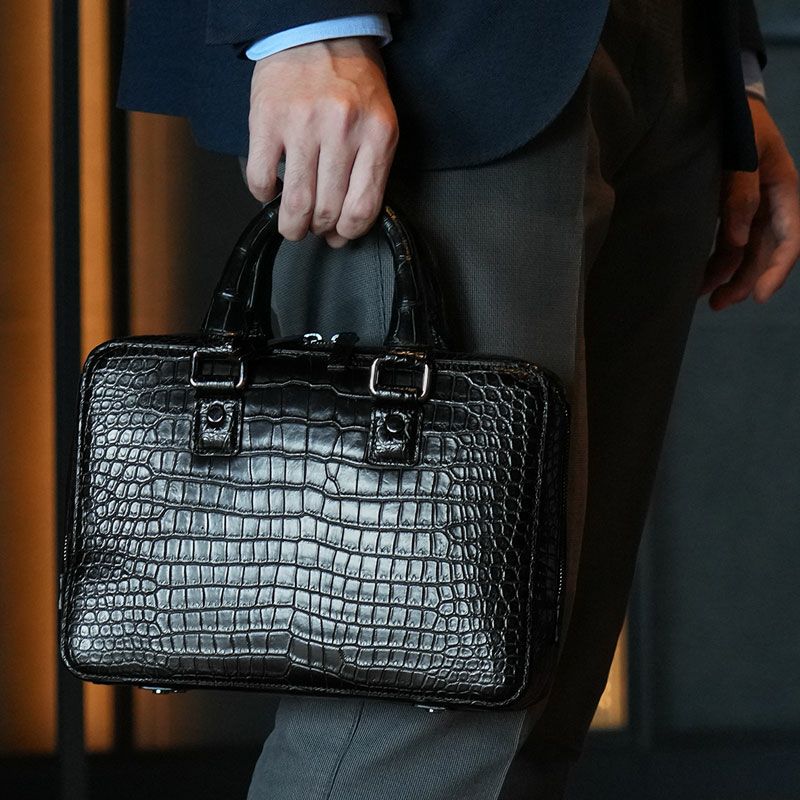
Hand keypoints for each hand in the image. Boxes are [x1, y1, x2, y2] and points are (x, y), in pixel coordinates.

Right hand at [245, 36, 398, 247]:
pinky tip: (270, 190)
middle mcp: (341, 130)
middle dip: (319, 230)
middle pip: (328, 210)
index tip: (340, 236)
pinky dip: (263, 195)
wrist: (318, 32)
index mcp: (377, 134)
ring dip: (292, 225)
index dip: (349, 233)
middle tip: (314, 228)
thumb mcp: (380, 121)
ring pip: (296, 203)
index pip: (363, 207)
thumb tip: (349, 222)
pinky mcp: (268, 120)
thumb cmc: (352, 81)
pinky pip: (260, 178)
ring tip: (292, 225)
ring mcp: (302, 125)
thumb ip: (371, 169)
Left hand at [700, 97, 799, 309]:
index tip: (759, 297)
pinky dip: (716, 262)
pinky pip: (727, 244)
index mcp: (784, 190)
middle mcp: (771, 205)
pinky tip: (701, 279)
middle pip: (764, 254)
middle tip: (718, 305)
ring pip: (744, 254)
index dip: (775, 271)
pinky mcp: (729, 211)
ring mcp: (751, 210)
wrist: (720, 104)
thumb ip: (741, 192)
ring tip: (704, 298)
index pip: (788, 240)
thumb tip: (736, 240)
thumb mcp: (743, 152)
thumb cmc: (738, 123)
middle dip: (744, 282)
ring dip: (727, 278)